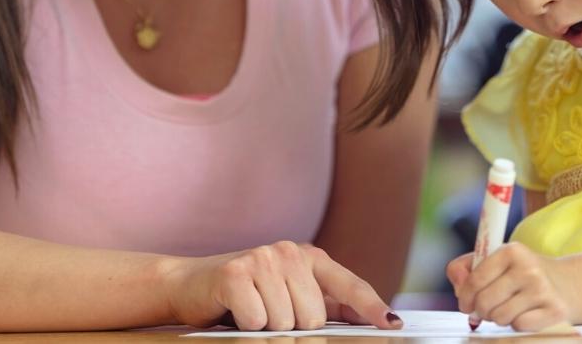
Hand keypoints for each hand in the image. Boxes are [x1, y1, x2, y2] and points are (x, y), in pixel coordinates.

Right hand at [165, 241, 402, 330]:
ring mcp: (262, 259)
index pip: (348, 284)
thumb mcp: (287, 294)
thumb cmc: (243, 293)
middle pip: (315, 317)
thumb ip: (324, 301)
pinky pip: (257, 321)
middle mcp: (288, 252)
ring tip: (251, 311)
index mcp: (307, 256)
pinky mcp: (236, 273)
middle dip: (293, 328)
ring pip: (286, 323)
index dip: (371, 307)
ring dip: (267, 328)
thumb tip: (370, 315)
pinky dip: (246, 326)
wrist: (188, 284)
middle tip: (268, 314)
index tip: (393, 325)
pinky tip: (236, 311)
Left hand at [447, 243, 575, 331]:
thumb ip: (467, 268)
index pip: (475, 280)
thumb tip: (457, 285)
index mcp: (511, 251)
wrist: (566, 284)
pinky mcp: (554, 310)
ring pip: (500, 316)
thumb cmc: (522, 273)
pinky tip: (524, 313)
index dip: (465, 296)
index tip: (465, 304)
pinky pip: (519, 325)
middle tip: (485, 309)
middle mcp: (528, 268)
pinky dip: (516, 323)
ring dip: (498, 317)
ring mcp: (543, 289)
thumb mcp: (495, 261)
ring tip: (507, 308)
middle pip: (485, 301)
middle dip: (480, 310)